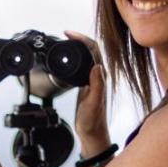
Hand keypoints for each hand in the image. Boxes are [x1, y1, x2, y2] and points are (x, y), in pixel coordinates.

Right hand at [64, 30, 108, 149]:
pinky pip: (83, 64)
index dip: (82, 39)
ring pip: (87, 55)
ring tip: (67, 39)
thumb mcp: (93, 103)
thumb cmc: (93, 121)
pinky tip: (68, 56)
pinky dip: (75, 55)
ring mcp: (93, 79)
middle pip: (92, 49)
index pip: (94, 50)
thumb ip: (96, 85)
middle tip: (66, 33)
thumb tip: (98, 66)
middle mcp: (99, 75)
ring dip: (78, 45)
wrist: (92, 133)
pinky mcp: (87, 83)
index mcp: (101, 77)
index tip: (69, 34)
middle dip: (79, 38)